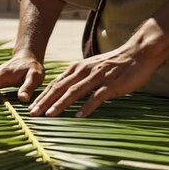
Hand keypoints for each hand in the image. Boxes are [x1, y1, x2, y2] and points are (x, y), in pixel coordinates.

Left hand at [29, 40, 161, 118]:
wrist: (138, 52)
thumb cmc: (114, 63)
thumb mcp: (91, 67)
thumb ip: (77, 77)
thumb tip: (62, 91)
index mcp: (77, 68)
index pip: (55, 84)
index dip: (42, 96)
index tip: (31, 108)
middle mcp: (84, 72)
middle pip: (60, 88)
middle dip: (44, 102)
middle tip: (32, 114)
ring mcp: (97, 77)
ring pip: (74, 92)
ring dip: (60, 104)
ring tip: (49, 116)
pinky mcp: (111, 84)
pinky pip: (96, 97)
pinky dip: (86, 107)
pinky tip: (78, 116)